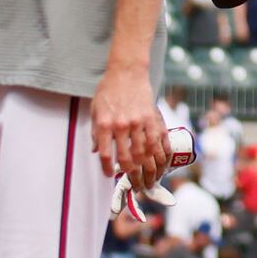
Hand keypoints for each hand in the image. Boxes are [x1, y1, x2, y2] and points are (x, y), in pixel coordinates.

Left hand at [89, 63, 169, 189]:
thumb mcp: (95, 110)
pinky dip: (161, 156)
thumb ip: (94, 132)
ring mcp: (140, 123)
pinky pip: (159, 143)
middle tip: (135, 185)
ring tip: (149, 181)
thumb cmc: (109, 90)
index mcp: (105, 124)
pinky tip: (161, 165)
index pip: (105, 155)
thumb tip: (95, 151)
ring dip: (148, 171)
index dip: (107, 169)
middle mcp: (122, 126)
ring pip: (145, 155)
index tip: (109, 176)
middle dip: (132, 177)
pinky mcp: (153, 118)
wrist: (127, 72)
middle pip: (127, 159)